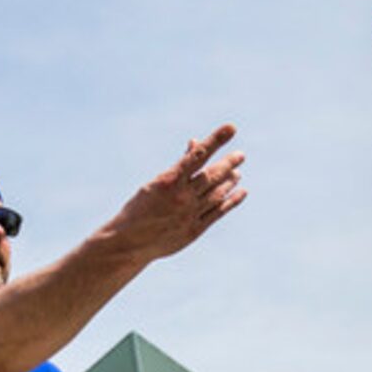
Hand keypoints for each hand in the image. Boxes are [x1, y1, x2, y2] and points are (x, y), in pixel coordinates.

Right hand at [104, 126, 247, 264]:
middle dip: (228, 164)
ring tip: (237, 173)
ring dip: (230, 181)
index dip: (216, 140)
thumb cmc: (139, 209)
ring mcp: (189, 214)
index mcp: (169, 181)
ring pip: (217, 193)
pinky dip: (231, 201)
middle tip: (240, 156)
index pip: (198, 155)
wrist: (130, 243)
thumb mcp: (155, 184)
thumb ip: (179, 167)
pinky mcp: (194, 230)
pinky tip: (241, 192)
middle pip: (212, 175)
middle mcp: (182, 197)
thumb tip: (196, 144)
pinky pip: (218, 212)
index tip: (231, 128)